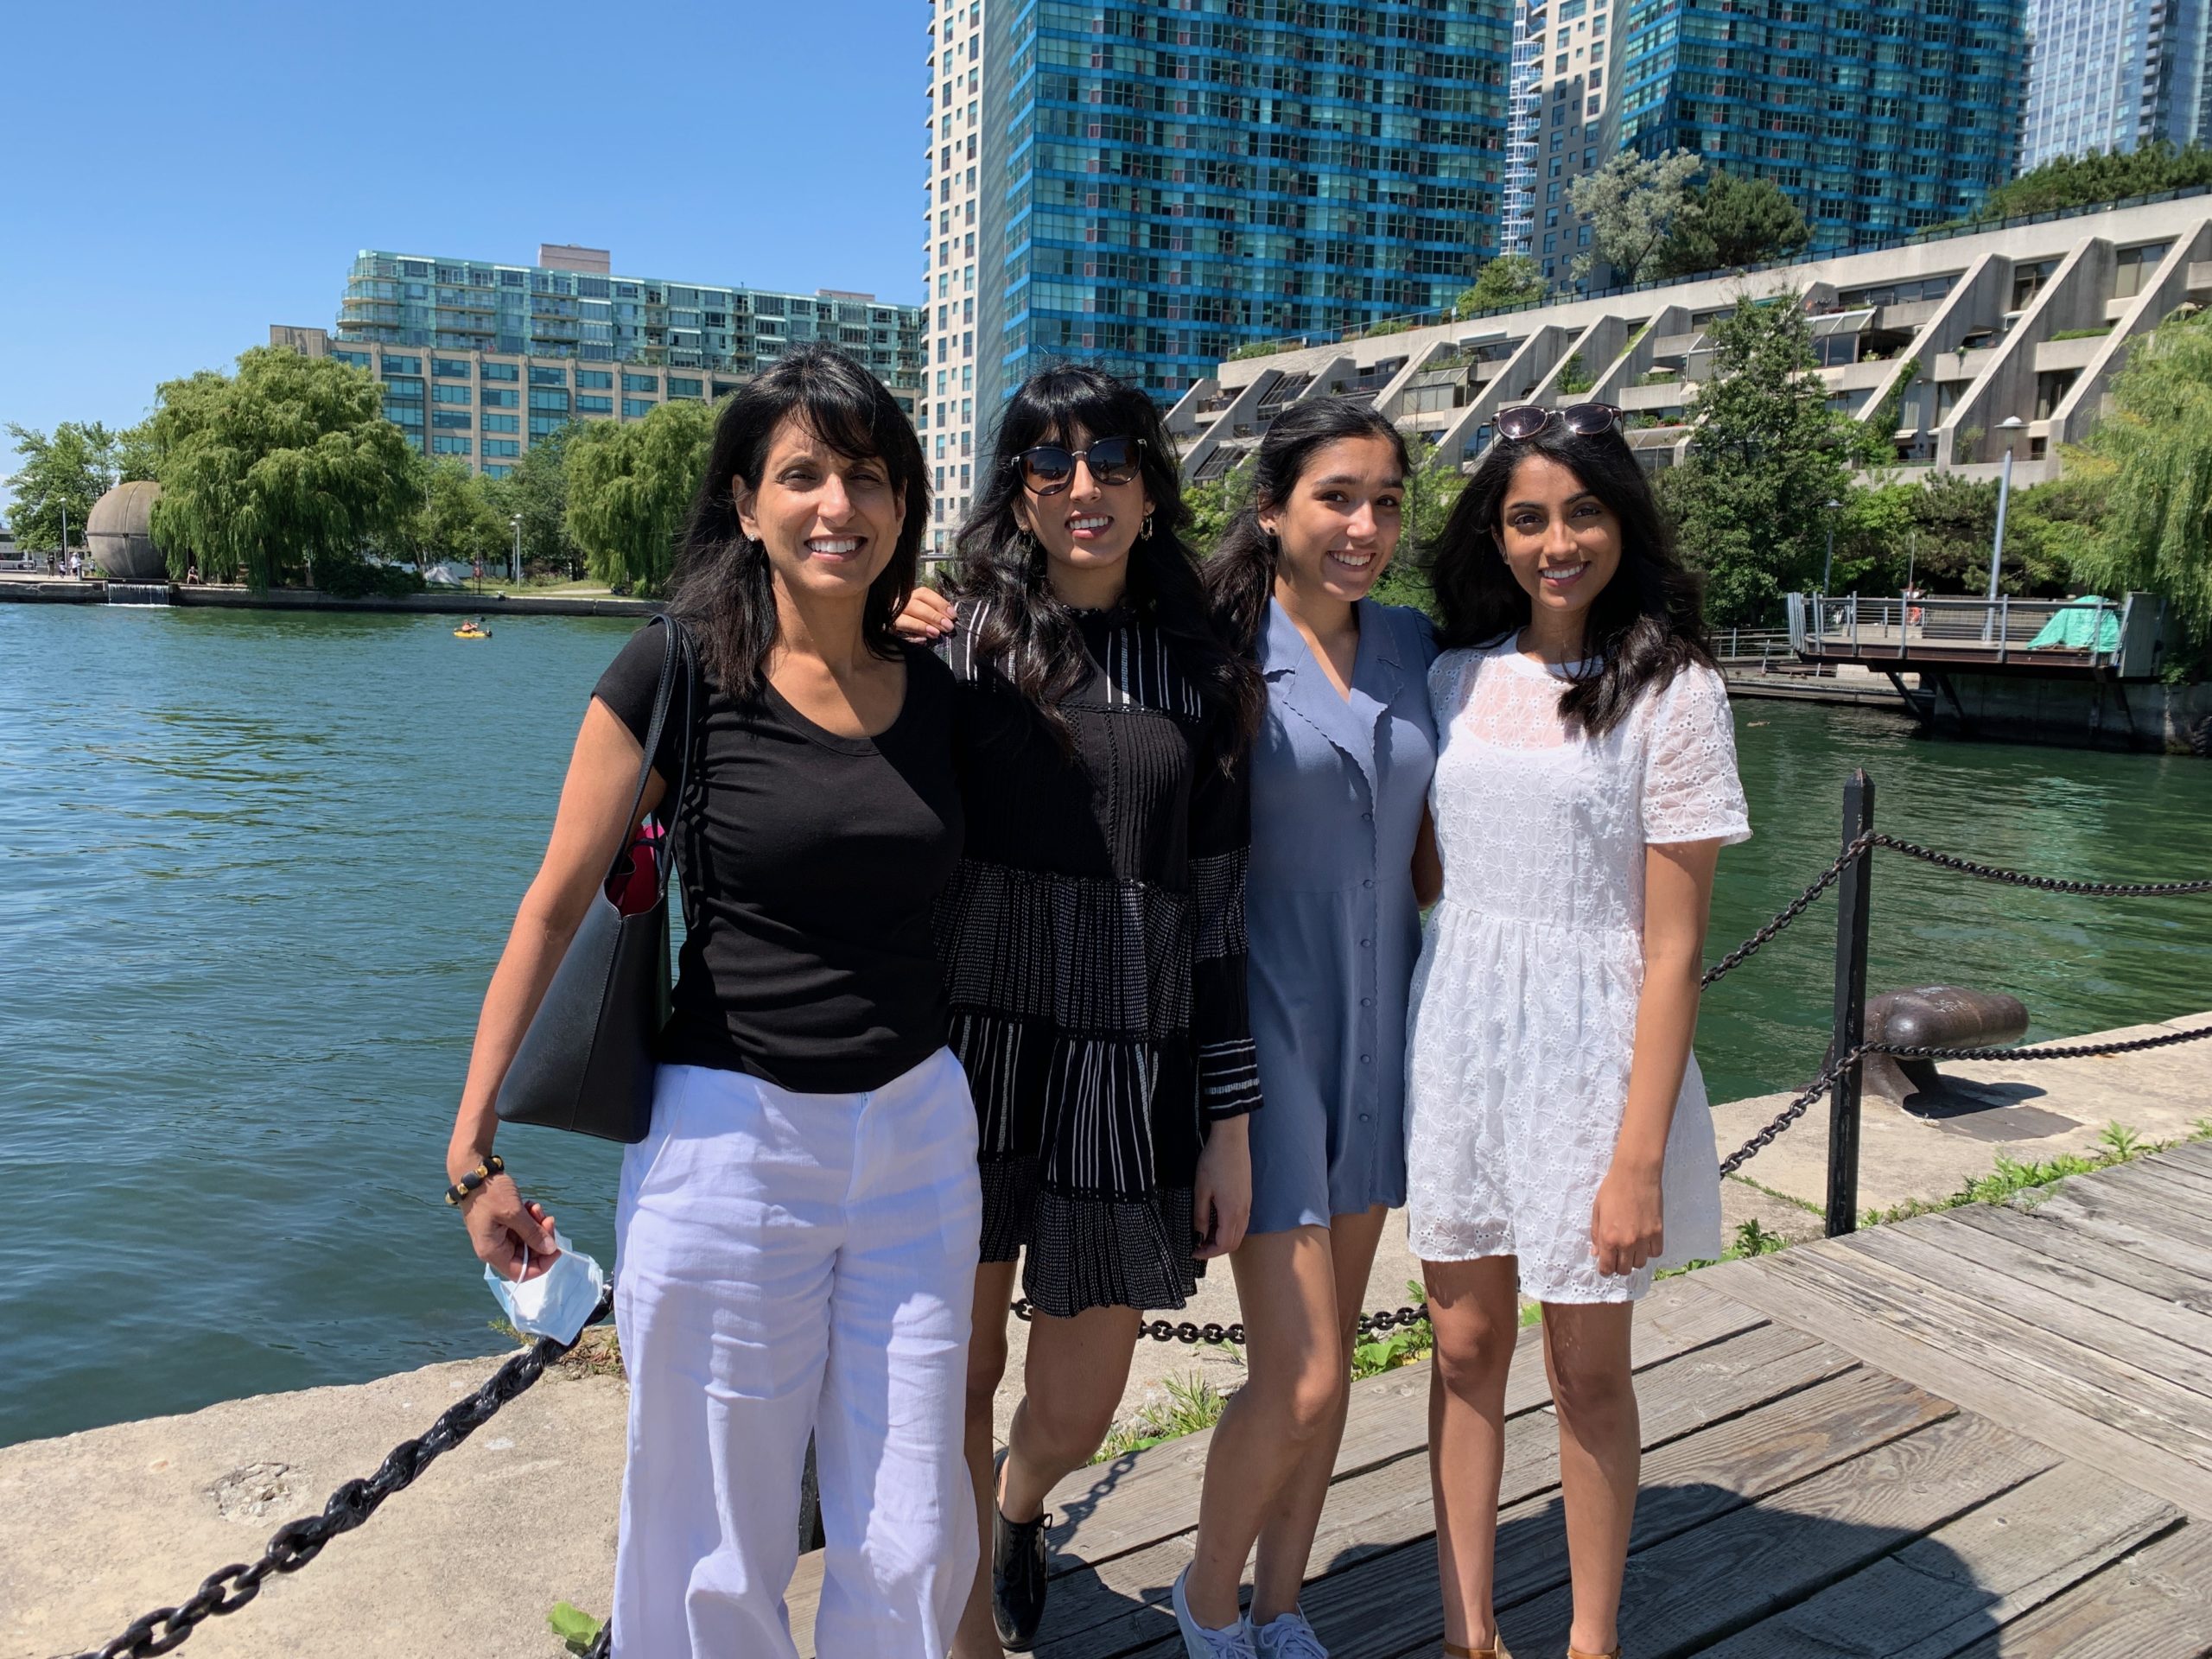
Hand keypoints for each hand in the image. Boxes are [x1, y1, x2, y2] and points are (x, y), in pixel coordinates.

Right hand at [459, 1172, 560, 1281]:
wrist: (473, 1171)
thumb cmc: (489, 1193)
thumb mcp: (514, 1212)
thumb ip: (532, 1233)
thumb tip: (550, 1249)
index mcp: (492, 1251)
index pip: (521, 1273)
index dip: (542, 1264)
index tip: (556, 1247)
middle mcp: (494, 1248)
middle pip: (527, 1256)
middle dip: (541, 1239)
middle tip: (548, 1219)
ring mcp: (498, 1236)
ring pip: (527, 1241)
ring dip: (537, 1226)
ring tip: (536, 1208)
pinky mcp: (502, 1224)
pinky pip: (522, 1229)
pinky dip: (530, 1219)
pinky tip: (530, 1205)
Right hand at [892, 584, 955, 641]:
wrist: (887, 634)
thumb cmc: (913, 621)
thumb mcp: (924, 613)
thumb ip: (934, 612)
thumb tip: (949, 618)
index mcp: (909, 596)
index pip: (924, 594)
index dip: (939, 603)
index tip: (953, 615)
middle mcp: (899, 604)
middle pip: (914, 605)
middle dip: (933, 616)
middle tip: (948, 626)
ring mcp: (890, 616)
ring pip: (904, 618)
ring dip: (922, 626)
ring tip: (936, 634)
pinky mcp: (886, 629)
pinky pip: (896, 633)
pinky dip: (910, 637)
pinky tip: (922, 640)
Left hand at [1192, 1116, 1251, 1259]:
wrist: (1231, 1139)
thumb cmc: (1214, 1161)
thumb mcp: (1201, 1190)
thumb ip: (1201, 1216)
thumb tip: (1199, 1235)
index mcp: (1231, 1212)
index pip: (1224, 1244)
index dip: (1208, 1253)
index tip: (1194, 1252)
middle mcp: (1243, 1211)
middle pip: (1234, 1242)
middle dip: (1216, 1249)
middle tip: (1198, 1246)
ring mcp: (1247, 1203)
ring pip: (1239, 1232)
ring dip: (1223, 1239)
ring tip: (1204, 1234)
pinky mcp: (1247, 1196)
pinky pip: (1241, 1221)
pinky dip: (1229, 1228)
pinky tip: (1216, 1221)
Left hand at [1589, 1162, 1663, 1277]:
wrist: (1635, 1173)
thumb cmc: (1613, 1188)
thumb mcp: (1597, 1210)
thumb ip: (1596, 1234)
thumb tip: (1597, 1252)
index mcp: (1608, 1237)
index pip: (1607, 1267)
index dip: (1605, 1270)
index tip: (1605, 1266)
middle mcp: (1627, 1242)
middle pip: (1624, 1270)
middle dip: (1618, 1266)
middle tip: (1617, 1256)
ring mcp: (1644, 1238)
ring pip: (1640, 1264)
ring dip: (1634, 1260)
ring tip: (1630, 1248)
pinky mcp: (1658, 1232)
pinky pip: (1655, 1253)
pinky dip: (1649, 1251)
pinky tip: (1644, 1242)